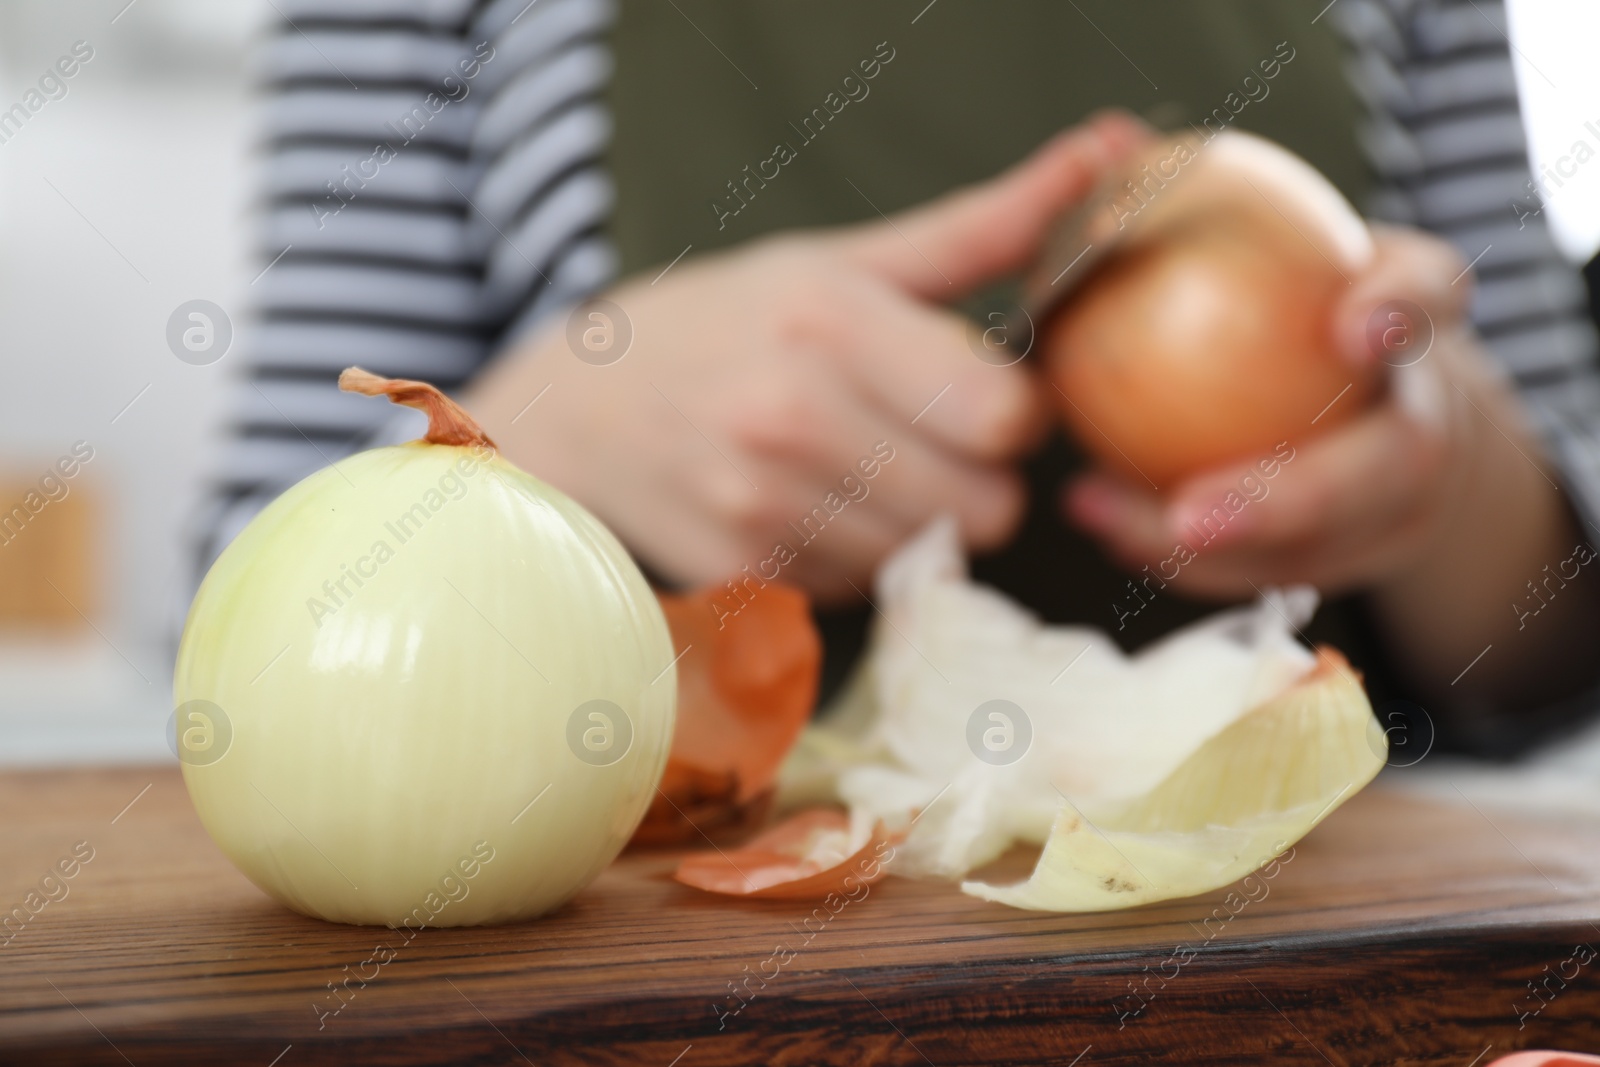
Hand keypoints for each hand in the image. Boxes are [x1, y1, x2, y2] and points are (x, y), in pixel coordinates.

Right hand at [468, 111, 1146, 601]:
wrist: (581, 406)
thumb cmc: (729, 320)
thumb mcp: (843, 261)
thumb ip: (984, 228)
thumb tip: (1115, 152)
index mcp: (828, 322)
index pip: (1005, 417)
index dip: (1020, 413)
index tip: (988, 394)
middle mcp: (790, 419)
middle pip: (986, 507)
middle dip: (981, 478)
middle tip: (933, 440)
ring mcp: (760, 506)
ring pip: (930, 558)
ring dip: (920, 522)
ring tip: (862, 467)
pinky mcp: (744, 573)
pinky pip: (866, 589)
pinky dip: (860, 556)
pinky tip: (816, 505)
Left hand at [1064, 225, 1559, 601]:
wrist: (1362, 403)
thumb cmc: (1289, 302)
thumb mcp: (1264, 236)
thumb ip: (1196, 192)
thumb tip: (1108, 141)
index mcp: (1409, 316)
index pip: (1426, 296)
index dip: (1401, 308)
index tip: (1354, 325)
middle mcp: (1419, 421)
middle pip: (1386, 470)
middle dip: (1290, 499)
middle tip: (1191, 512)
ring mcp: (1390, 507)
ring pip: (1317, 550)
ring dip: (1206, 550)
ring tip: (1100, 511)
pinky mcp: (1338, 560)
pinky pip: (1259, 574)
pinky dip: (1176, 556)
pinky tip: (1094, 517)